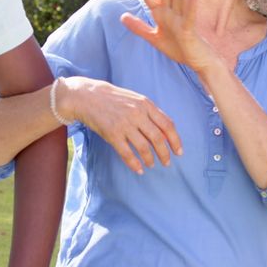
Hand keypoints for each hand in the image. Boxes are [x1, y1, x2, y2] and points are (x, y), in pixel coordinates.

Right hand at [56, 76, 181, 173]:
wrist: (87, 97)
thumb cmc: (113, 98)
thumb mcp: (135, 99)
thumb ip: (150, 113)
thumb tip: (166, 132)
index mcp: (145, 104)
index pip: (167, 124)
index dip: (175, 140)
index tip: (179, 151)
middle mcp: (137, 114)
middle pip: (158, 138)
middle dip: (165, 153)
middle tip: (167, 162)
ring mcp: (124, 124)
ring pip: (144, 147)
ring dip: (150, 159)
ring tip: (152, 164)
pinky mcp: (112, 134)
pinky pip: (127, 153)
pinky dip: (134, 163)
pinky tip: (139, 169)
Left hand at [120, 0, 220, 73]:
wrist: (197, 61)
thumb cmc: (178, 48)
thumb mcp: (154, 38)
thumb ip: (139, 28)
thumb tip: (122, 16)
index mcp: (162, 13)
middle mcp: (172, 12)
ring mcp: (182, 19)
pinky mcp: (190, 30)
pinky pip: (190, 16)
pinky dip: (191, 6)